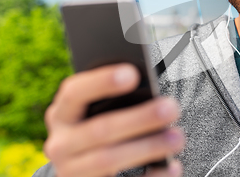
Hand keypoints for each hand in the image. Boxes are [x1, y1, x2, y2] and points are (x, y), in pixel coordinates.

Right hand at [44, 63, 183, 176]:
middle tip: (171, 108)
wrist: (81, 172)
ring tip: (177, 138)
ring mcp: (72, 171)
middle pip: (100, 129)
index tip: (132, 73)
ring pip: (109, 159)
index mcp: (62, 114)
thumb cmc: (97, 130)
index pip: (74, 92)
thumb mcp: (93, 113)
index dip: (102, 81)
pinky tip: (172, 167)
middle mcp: (62, 143)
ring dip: (148, 148)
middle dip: (140, 118)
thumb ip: (113, 101)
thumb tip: (151, 93)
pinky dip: (152, 176)